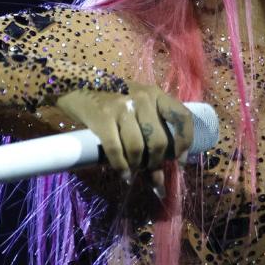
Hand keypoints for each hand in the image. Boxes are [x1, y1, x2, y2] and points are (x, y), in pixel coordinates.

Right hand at [55, 80, 194, 200]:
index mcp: (156, 95)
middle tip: (151, 171)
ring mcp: (121, 107)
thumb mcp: (138, 108)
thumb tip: (160, 178)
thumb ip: (152, 132)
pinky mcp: (102, 117)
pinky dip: (121, 167)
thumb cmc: (115, 102)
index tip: (180, 162)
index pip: (182, 117)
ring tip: (134, 171)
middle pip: (158, 141)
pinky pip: (116, 151)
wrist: (78, 86)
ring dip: (137, 166)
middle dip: (156, 163)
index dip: (185, 143)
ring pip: (137, 148)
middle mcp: (142, 99)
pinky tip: (124, 175)